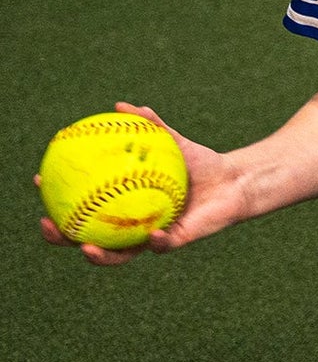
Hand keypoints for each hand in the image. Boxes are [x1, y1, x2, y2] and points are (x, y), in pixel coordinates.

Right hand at [36, 102, 244, 267]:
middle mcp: (132, 225)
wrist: (235, 180)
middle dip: (63, 236)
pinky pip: (161, 246)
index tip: (39, 182)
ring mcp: (151, 237)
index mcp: (123, 203)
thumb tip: (122, 106)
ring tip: (86, 247)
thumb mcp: (172, 141)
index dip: (56, 198)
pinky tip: (150, 235)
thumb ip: (150, 126)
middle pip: (87, 236)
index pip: (81, 204)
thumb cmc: (200, 162)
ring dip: (100, 255)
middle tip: (49, 225)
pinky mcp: (177, 243)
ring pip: (119, 254)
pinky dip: (155, 241)